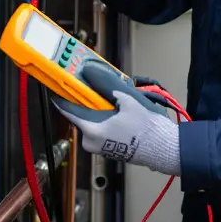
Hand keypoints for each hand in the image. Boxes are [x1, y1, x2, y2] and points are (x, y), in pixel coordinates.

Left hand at [52, 62, 180, 175]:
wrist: (163, 149)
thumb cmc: (146, 128)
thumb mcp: (127, 99)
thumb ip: (106, 85)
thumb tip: (90, 72)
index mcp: (92, 130)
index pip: (68, 109)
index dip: (61, 93)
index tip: (57, 82)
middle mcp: (90, 141)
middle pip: (82, 113)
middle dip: (89, 98)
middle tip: (98, 84)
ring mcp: (98, 146)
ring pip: (93, 120)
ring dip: (101, 107)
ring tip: (118, 97)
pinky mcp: (107, 148)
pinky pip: (101, 128)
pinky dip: (107, 117)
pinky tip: (121, 110)